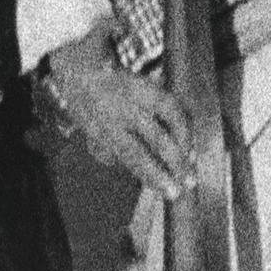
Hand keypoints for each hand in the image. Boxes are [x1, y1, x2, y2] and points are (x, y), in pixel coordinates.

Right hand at [43, 43, 190, 191]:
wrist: (78, 76)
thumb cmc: (120, 83)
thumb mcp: (142, 85)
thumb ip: (162, 109)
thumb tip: (186, 142)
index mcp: (139, 88)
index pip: (170, 109)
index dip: (185, 132)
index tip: (192, 150)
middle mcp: (124, 106)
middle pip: (156, 137)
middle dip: (175, 162)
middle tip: (189, 182)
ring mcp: (108, 124)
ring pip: (134, 155)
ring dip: (155, 176)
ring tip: (171, 193)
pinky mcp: (95, 138)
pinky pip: (117, 158)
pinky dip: (135, 171)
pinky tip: (149, 181)